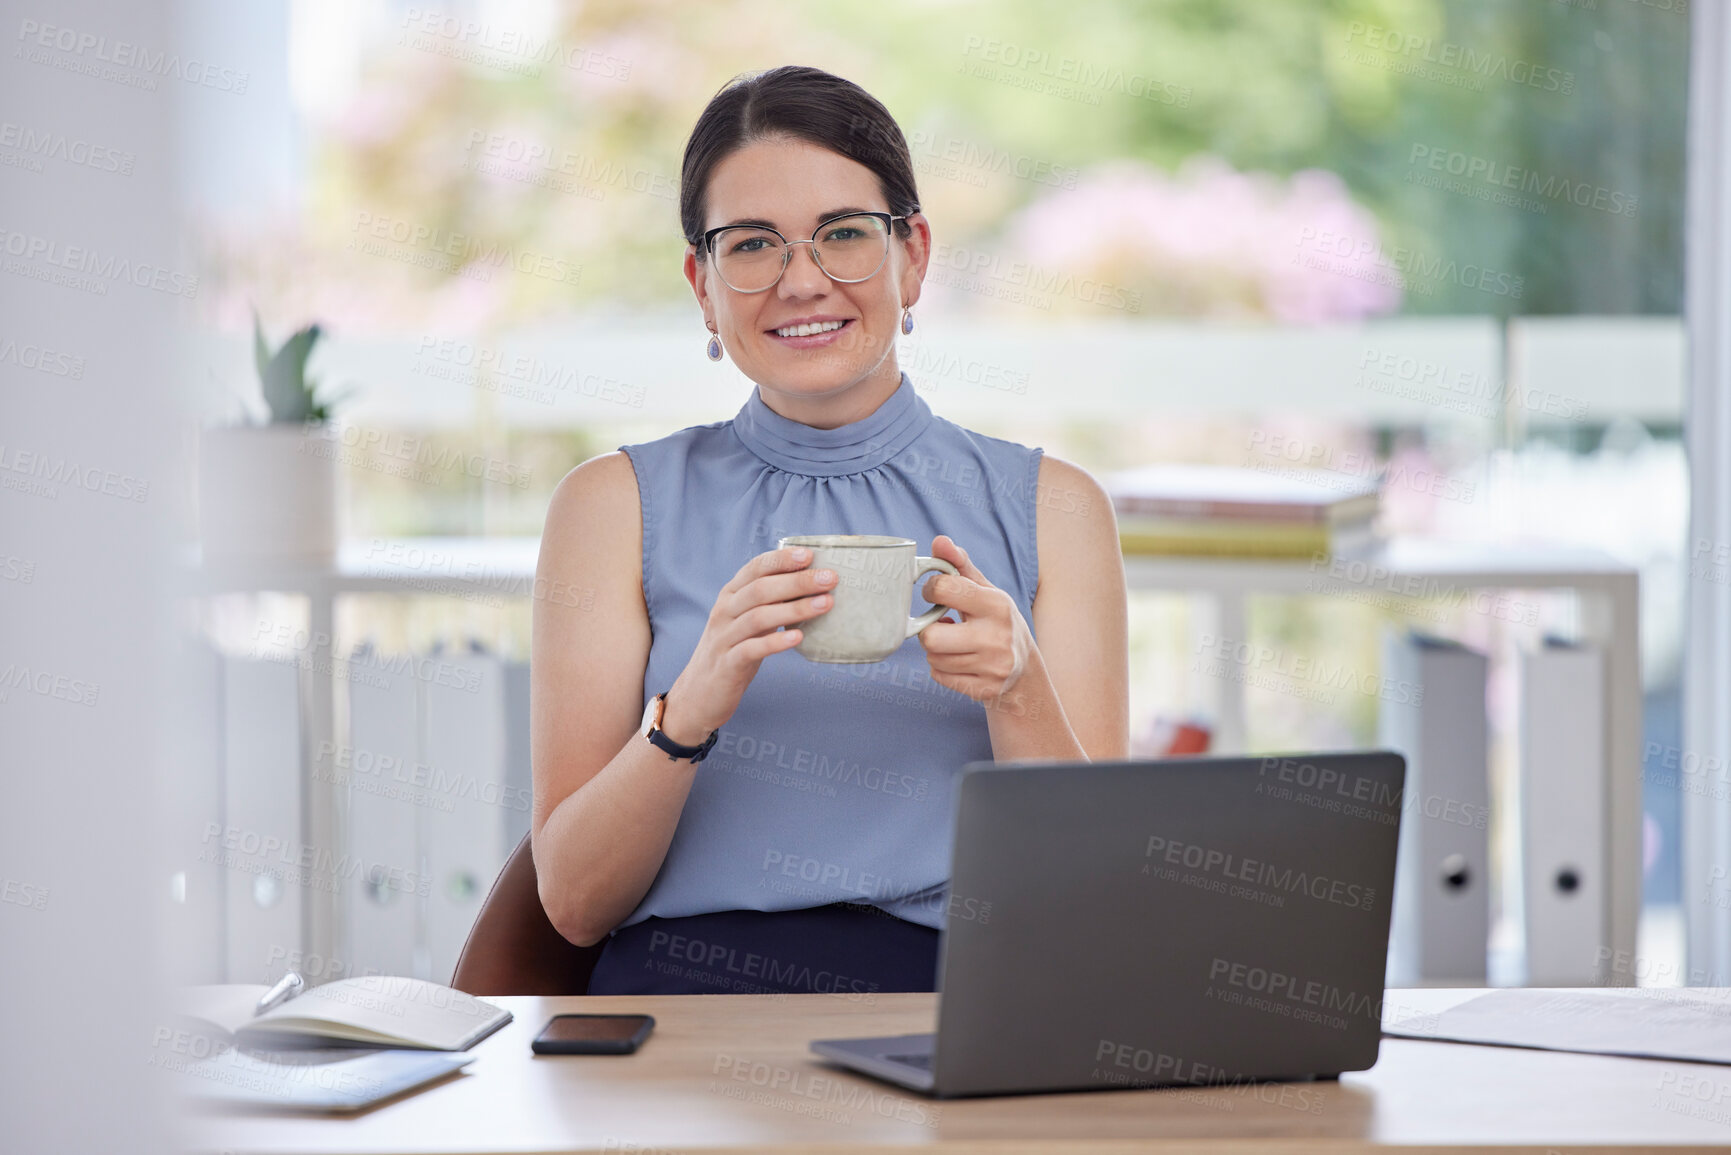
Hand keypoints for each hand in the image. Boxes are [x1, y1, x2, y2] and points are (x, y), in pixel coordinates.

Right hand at [661, 546, 833, 744]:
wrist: (699, 693)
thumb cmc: (734, 650)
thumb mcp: (748, 621)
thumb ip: (770, 602)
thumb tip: (812, 583)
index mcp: (730, 595)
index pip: (755, 568)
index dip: (781, 559)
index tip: (809, 555)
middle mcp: (724, 611)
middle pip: (760, 589)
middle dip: (797, 581)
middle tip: (829, 579)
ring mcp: (724, 638)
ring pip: (759, 617)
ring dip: (795, 609)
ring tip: (825, 603)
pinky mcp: (727, 664)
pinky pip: (751, 649)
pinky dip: (776, 642)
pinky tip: (798, 638)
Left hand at [915, 534, 1031, 705]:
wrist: (1024, 670)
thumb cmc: (997, 622)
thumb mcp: (986, 591)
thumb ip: (960, 566)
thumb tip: (940, 541)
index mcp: (996, 604)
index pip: (943, 589)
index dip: (931, 589)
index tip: (937, 593)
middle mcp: (996, 636)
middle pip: (931, 637)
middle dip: (929, 631)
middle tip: (941, 626)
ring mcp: (992, 666)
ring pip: (933, 658)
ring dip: (936, 650)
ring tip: (953, 643)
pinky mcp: (984, 689)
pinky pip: (939, 677)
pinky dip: (942, 669)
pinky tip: (958, 661)